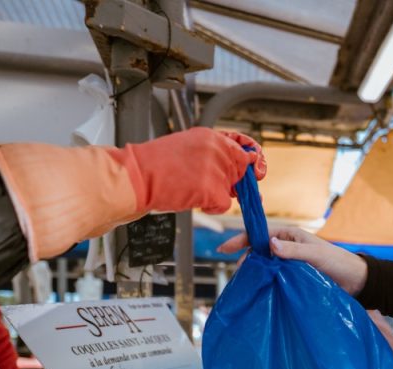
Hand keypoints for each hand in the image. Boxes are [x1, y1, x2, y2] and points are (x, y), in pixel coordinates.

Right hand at [109, 127, 266, 213]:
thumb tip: (237, 164)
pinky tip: (193, 200)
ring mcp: (217, 168)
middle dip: (232, 183)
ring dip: (216, 195)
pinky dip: (212, 208)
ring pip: (231, 189)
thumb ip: (212, 154)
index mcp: (210, 136)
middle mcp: (217, 149)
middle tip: (209, 186)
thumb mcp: (187, 147)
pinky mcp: (213, 188)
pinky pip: (225, 204)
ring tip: (190, 189)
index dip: (250, 162)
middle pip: (241, 172)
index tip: (256, 169)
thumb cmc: (154, 166)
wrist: (136, 177)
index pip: (243, 148)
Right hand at [218, 225, 368, 294]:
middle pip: (258, 251)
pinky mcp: (293, 278)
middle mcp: (287, 247)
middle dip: (246, 260)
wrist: (356, 282)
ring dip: (255, 273)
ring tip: (247, 284)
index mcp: (291, 235)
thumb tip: (269, 244)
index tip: (224, 249)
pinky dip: (265, 283)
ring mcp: (289, 264)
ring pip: (265, 266)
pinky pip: (274, 278)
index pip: (260, 235)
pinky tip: (258, 291)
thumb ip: (294, 250)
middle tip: (239, 275)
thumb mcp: (316, 255)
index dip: (241, 240)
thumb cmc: (339, 263)